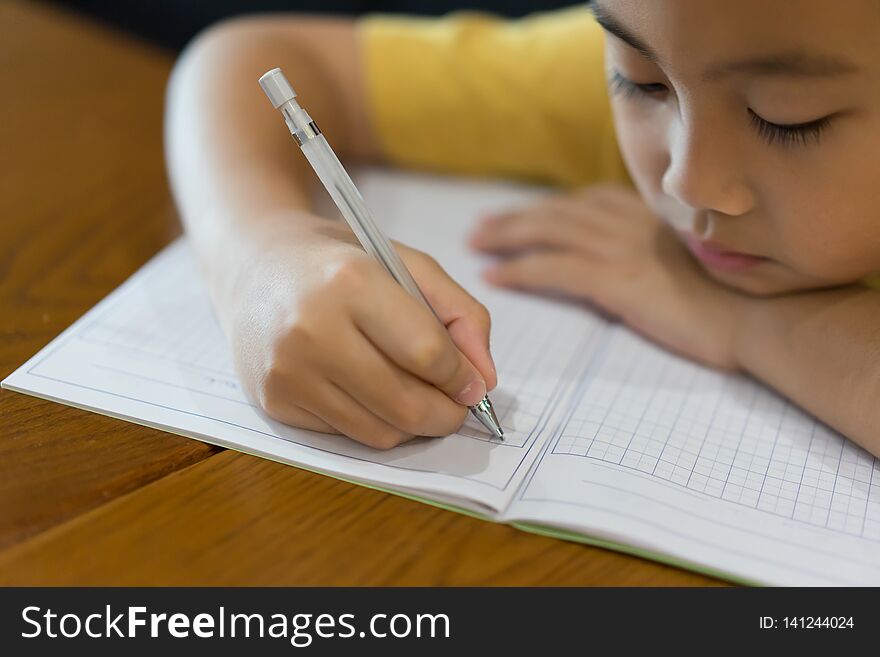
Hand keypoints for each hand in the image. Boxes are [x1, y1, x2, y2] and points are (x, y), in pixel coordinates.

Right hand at [229, 216, 496, 448]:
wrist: (253, 266)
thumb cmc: (339, 263)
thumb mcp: (406, 263)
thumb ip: (459, 312)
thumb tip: (484, 380)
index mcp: (350, 282)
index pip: (427, 354)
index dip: (463, 377)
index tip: (473, 382)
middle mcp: (312, 330)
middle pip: (407, 404)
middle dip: (447, 414)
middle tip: (456, 405)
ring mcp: (288, 371)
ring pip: (381, 432)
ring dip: (414, 425)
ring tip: (418, 397)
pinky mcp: (273, 401)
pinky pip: (348, 435)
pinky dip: (374, 424)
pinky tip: (371, 393)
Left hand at [468, 184, 744, 368]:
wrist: (758, 317)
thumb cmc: (733, 300)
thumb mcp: (690, 263)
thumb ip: (654, 254)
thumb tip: (627, 269)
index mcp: (649, 214)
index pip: (584, 201)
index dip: (546, 206)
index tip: (518, 213)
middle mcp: (630, 221)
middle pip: (556, 211)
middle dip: (514, 218)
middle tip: (480, 227)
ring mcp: (621, 247)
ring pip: (547, 233)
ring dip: (506, 237)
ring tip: (476, 246)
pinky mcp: (615, 278)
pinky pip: (552, 269)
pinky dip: (519, 271)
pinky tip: (494, 277)